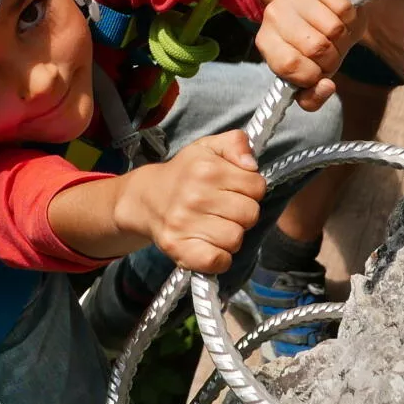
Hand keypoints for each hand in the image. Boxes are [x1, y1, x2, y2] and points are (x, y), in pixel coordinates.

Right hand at [118, 132, 265, 274]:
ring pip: (236, 238)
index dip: (251, 189)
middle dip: (242, 213)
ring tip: (216, 226)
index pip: (257, 186)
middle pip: (250, 214)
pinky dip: (220, 258)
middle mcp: (195, 196)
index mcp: (206, 168)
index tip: (235, 189)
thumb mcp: (209, 147)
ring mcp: (184, 224)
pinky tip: (212, 246)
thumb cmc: (185, 174)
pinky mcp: (178, 248)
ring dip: (231, 235)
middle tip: (225, 209)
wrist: (146, 198)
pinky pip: (218, 261)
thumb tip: (251, 165)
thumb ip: (235, 143)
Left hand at [250, 0, 362, 109]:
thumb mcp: (308, 72)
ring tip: (338, 36)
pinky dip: (351, 18)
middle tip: (332, 53)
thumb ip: (312, 95)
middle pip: (316, 48)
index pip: (289, 65)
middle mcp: (274, 15)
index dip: (312, 75)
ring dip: (344, 38)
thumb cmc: (312, 41)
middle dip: (332, 58)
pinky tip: (343, 18)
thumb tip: (327, 87)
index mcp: (266, 42)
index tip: (321, 74)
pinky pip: (343, 8)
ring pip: (333, 28)